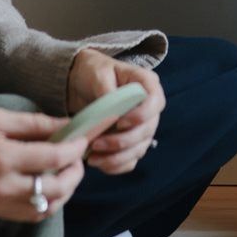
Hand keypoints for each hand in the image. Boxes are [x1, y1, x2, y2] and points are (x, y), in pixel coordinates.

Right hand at [0, 109, 88, 220]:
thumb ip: (34, 123)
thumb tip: (67, 124)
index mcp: (4, 157)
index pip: (54, 158)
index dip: (75, 149)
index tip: (83, 139)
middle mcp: (3, 186)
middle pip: (57, 189)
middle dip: (75, 173)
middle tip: (78, 158)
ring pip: (47, 207)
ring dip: (65, 192)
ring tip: (67, 173)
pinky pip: (31, 216)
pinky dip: (47, 204)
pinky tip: (49, 188)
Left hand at [66, 48, 164, 174]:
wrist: (81, 83)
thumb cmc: (93, 71)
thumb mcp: (98, 72)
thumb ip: (107, 89)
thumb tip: (112, 111)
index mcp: (147, 84)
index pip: (155, 103)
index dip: (141, 116)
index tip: (119, 122)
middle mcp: (149, 108)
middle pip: (147, 131)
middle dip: (122, 142)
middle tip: (96, 144)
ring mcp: (142, 127)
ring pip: (139, 149)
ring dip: (117, 157)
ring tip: (93, 158)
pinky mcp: (131, 142)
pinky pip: (130, 160)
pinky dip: (116, 165)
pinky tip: (99, 163)